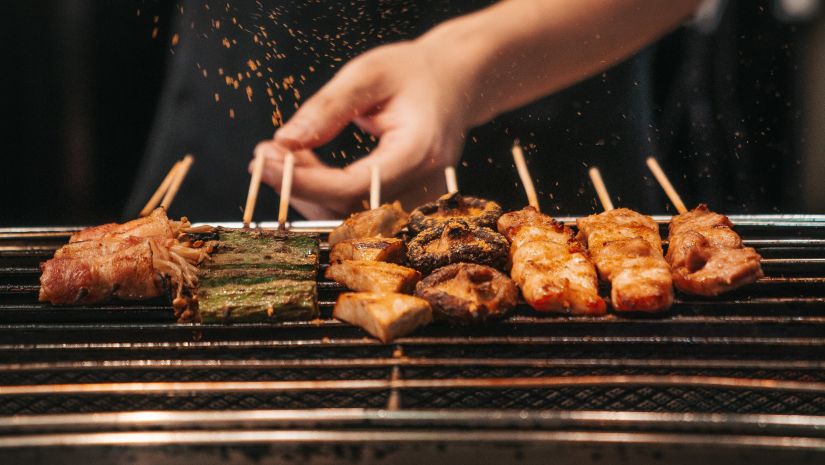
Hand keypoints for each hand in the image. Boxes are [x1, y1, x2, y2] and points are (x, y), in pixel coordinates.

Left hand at [252, 39, 475, 218]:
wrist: (456, 82)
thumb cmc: (415, 73)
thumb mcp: (368, 75)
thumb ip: (328, 108)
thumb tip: (286, 141)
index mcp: (419, 151)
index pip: (355, 185)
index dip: (307, 181)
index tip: (265, 163)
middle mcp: (423, 185)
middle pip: (349, 209)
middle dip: (300, 186)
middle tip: (265, 154)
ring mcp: (418, 200)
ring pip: (349, 216)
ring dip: (308, 191)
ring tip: (282, 153)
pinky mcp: (406, 204)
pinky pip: (358, 211)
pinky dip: (325, 192)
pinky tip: (306, 163)